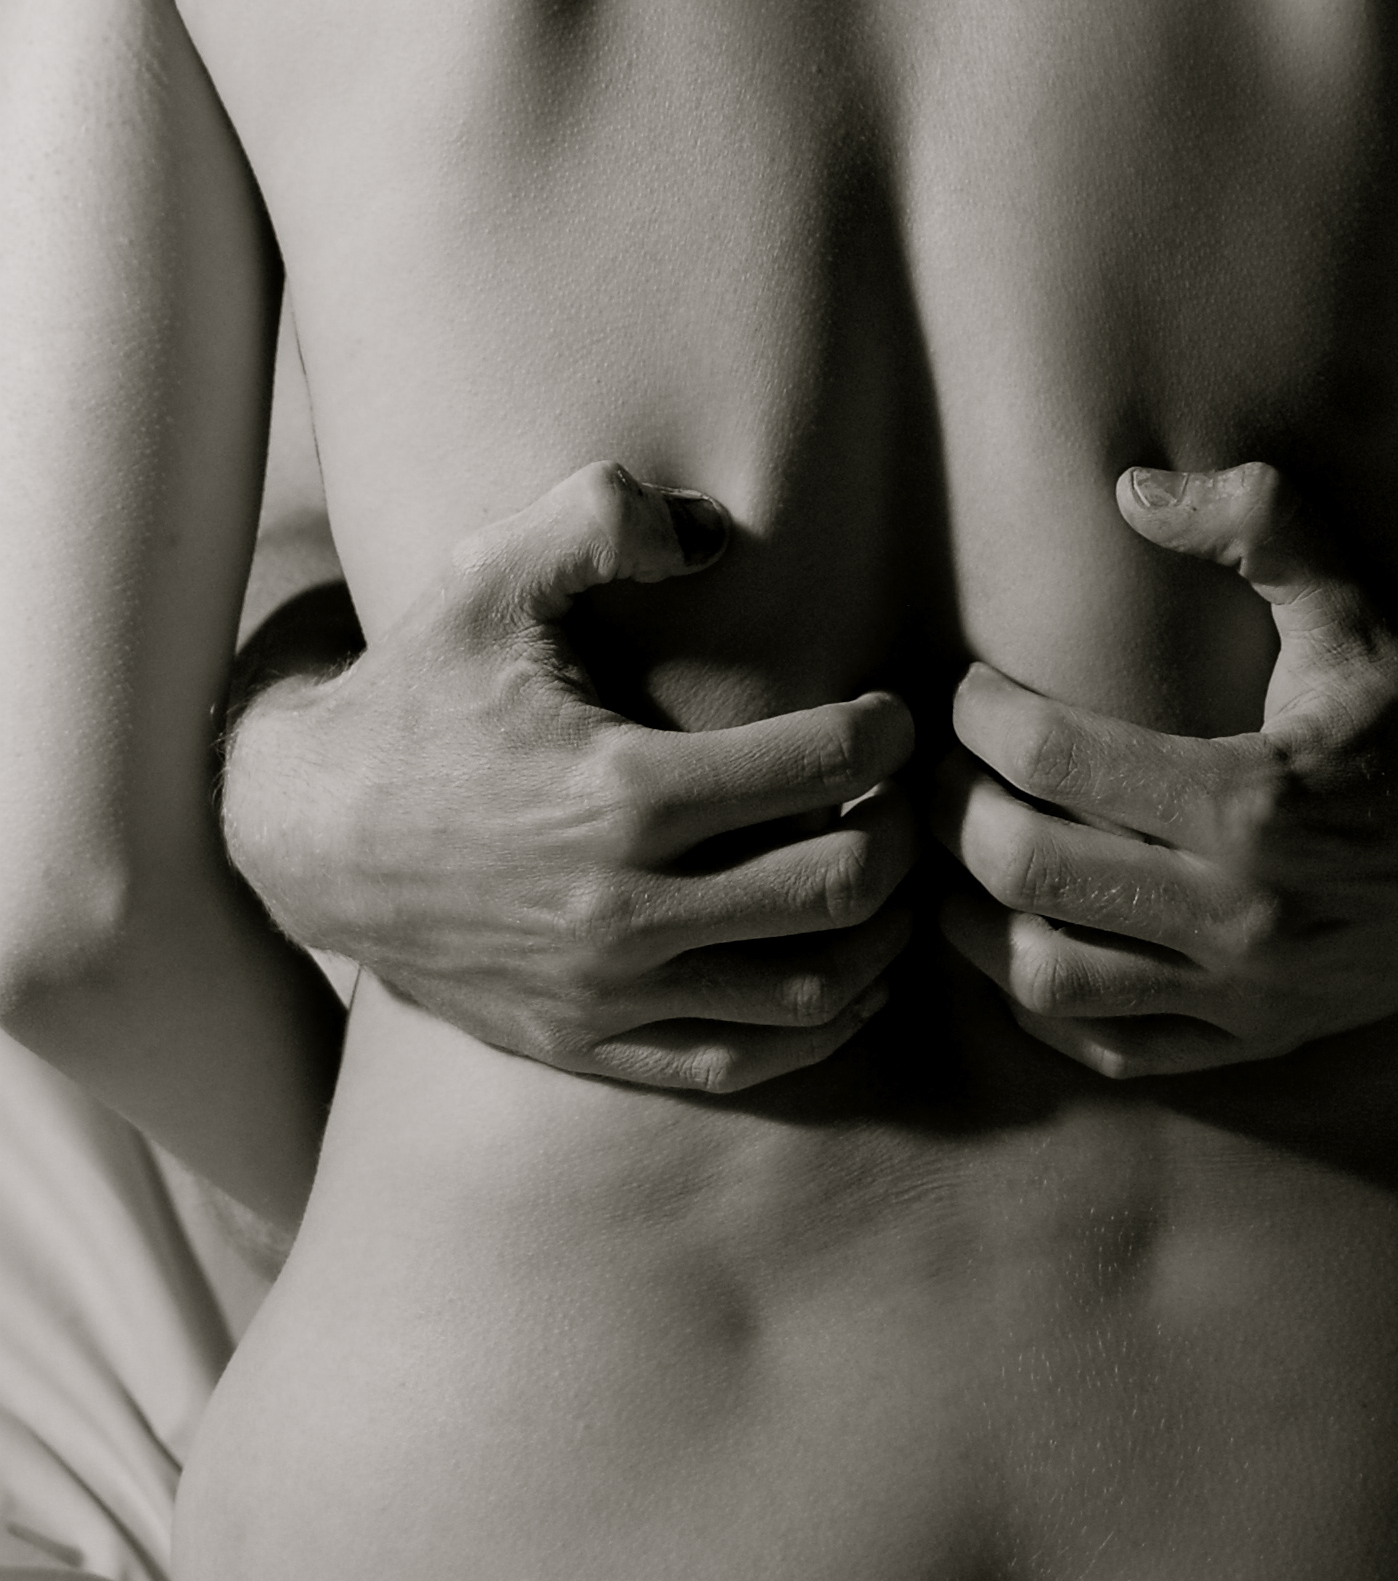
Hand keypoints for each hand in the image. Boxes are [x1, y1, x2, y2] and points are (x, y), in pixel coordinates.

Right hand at [222, 462, 916, 1092]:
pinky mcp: (589, 1043)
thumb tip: (711, 526)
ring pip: (809, 992)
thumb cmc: (415, 700)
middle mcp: (626, 905)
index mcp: (623, 789)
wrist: (308, 836)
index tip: (893, 715)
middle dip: (903, 837)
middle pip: (839, 888)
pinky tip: (845, 977)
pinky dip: (817, 1027)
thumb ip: (599, 517)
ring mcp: (610, 990)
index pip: (821, 765)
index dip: (886, 732)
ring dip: (880, 939)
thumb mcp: (487, 580)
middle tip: (906, 800)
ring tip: (891, 886)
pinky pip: (739, 1063)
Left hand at [935, 462, 1397, 1076]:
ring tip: (957, 857)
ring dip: (972, 916)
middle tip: (941, 767)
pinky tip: (1019, 942)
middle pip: (1021, 867)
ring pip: (1046, 978)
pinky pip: (1112, 1048)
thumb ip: (1257, 524)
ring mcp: (1249, 990)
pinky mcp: (1261, 1038)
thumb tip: (1131, 489)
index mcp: (1254, 798)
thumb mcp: (1362, 601)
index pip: (1050, 755)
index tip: (968, 690)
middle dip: (951, 807)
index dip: (979, 713)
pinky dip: (1042, 1005)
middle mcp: (1242, 911)